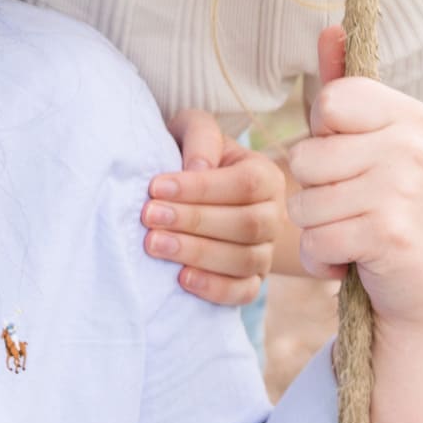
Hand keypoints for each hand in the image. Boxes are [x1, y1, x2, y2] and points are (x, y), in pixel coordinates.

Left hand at [143, 109, 285, 307]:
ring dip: (198, 254)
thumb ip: (200, 137)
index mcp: (265, 175)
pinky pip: (244, 292)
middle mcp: (272, 214)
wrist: (192, 192)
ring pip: (245, 259)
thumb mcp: (193, 131)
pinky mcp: (252, 280)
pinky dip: (215, 289)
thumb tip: (199, 167)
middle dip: (194, 221)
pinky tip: (181, 279)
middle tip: (149, 217)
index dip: (201, 188)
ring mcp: (266, 251)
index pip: (245, 184)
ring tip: (155, 245)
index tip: (156, 187)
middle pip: (246, 224)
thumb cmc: (191, 154)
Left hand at [286, 27, 422, 342]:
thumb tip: (330, 29)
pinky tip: (352, 258)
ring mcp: (405, 190)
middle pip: (307, 155)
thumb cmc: (382, 206)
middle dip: (314, 190)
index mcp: (409, 114)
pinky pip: (316, 238)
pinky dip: (323, 257)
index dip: (323, 138)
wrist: (421, 286)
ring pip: (305, 201)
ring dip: (317, 226)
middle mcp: (413, 146)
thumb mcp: (366, 144)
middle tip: (352, 205)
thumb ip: (343, 91)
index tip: (351, 159)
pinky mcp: (390, 234)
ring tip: (352, 230)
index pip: (327, 102)